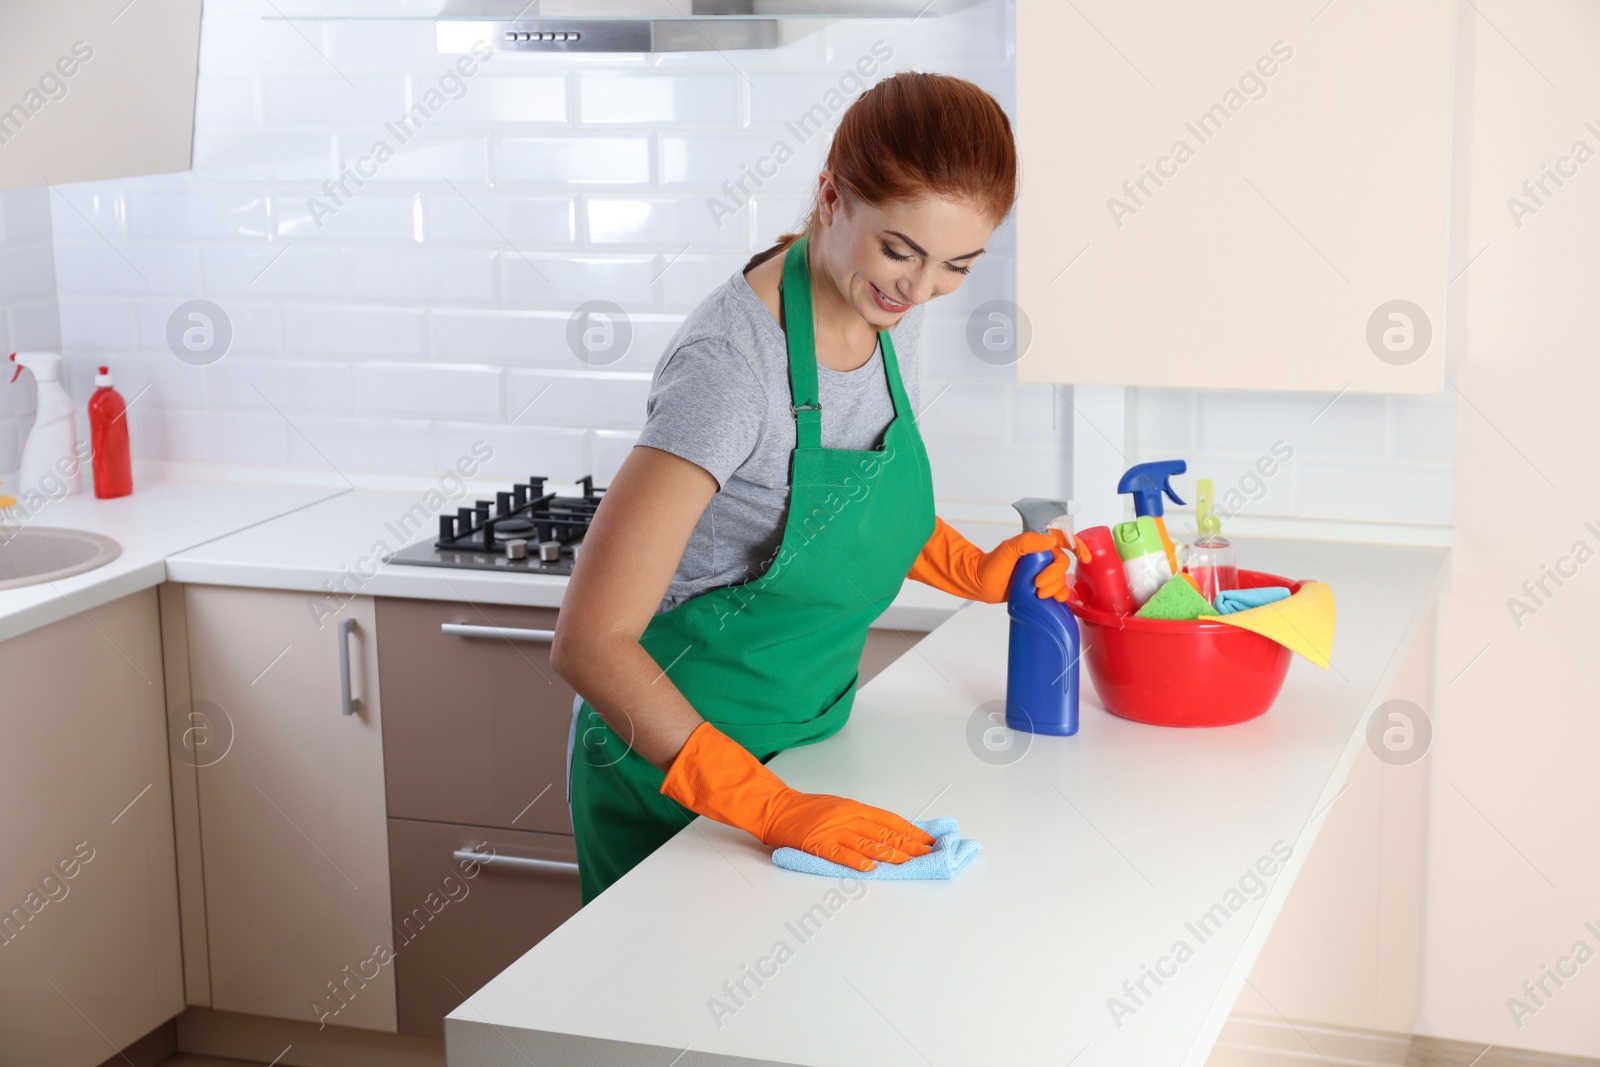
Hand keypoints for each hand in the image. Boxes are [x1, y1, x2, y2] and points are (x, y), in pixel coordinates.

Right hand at [659, 722, 934, 869]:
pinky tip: (870, 868)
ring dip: (891, 854)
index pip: (891, 821)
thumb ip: (862, 822)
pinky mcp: (815, 842)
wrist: (774, 808)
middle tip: (931, 856)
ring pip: (866, 842)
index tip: (932, 842)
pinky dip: (855, 860)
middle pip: (885, 832)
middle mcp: (847, 816)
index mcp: (854, 808)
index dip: (912, 832)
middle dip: (910, 845)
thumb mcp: (839, 809)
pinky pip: (838, 853)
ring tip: (911, 863)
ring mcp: (831, 829)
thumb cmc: (807, 812)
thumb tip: (890, 836)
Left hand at [908, 516, 1068, 602]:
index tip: (1085, 557)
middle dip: (1053, 576)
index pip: (1063, 540)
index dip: (1077, 547)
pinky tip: (1054, 600)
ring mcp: (1041, 572)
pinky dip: (1059, 596)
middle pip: (1062, 564)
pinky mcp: (1039, 587)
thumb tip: (1050, 540)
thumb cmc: (990, 565)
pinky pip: (1057, 591)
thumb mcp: (1007, 550)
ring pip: (1061, 579)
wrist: (979, 584)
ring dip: (1055, 588)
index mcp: (1037, 544)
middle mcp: (1042, 557)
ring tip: (1039, 594)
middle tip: (1037, 584)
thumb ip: (1027, 542)